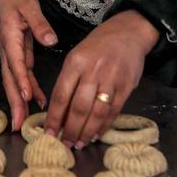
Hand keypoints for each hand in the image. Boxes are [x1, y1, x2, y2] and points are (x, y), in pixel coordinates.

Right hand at [0, 0, 56, 131]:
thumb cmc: (14, 0)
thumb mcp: (29, 5)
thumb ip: (39, 23)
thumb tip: (51, 40)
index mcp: (10, 37)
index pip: (15, 62)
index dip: (21, 80)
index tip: (26, 96)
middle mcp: (7, 51)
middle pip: (10, 80)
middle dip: (14, 102)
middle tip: (18, 124)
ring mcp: (10, 56)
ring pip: (13, 83)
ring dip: (18, 102)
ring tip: (23, 123)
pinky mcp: (16, 57)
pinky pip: (21, 77)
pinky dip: (28, 90)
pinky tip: (39, 102)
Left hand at [44, 10, 158, 148]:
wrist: (128, 33)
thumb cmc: (98, 46)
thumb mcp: (77, 55)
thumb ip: (68, 81)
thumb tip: (58, 112)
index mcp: (75, 62)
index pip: (61, 95)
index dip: (54, 118)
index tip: (48, 133)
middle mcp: (93, 71)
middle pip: (79, 108)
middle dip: (70, 130)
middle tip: (64, 144)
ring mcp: (111, 80)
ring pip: (97, 113)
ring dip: (87, 132)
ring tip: (79, 143)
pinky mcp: (127, 87)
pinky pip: (113, 112)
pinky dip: (104, 126)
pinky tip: (96, 134)